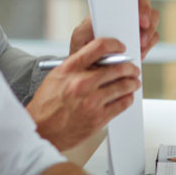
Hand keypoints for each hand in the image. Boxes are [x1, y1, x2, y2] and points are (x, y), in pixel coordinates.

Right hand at [26, 37, 140, 149]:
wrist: (41, 130)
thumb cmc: (47, 104)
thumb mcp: (57, 76)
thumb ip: (79, 65)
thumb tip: (103, 58)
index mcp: (70, 69)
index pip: (99, 47)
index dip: (114, 44)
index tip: (121, 47)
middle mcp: (82, 83)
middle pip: (118, 68)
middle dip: (130, 68)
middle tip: (133, 69)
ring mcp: (91, 101)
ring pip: (124, 86)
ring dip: (133, 82)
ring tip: (134, 82)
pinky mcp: (99, 117)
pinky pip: (123, 103)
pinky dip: (128, 98)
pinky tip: (127, 96)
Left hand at [69, 0, 159, 59]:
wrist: (93, 70)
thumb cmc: (85, 50)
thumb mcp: (80, 37)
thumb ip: (87, 26)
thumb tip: (98, 18)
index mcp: (111, 7)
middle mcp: (127, 13)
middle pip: (143, 0)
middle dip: (145, 10)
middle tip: (142, 22)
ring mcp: (138, 25)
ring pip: (153, 17)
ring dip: (150, 29)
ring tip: (140, 42)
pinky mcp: (145, 39)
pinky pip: (154, 36)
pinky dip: (149, 43)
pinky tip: (140, 50)